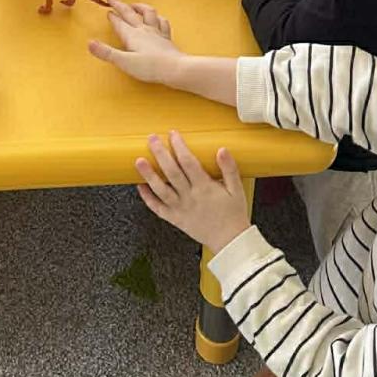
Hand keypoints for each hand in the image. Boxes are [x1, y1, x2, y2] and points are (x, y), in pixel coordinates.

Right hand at [89, 0, 183, 84]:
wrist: (175, 69)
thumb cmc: (149, 67)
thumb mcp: (124, 62)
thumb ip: (106, 52)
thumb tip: (90, 43)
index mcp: (132, 35)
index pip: (119, 23)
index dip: (112, 16)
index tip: (107, 9)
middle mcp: (144, 30)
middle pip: (130, 14)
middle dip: (120, 5)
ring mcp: (157, 33)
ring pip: (148, 13)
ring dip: (140, 7)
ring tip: (135, 4)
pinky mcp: (166, 38)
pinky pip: (162, 23)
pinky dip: (158, 18)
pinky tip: (157, 18)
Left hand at [135, 131, 251, 254]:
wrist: (230, 242)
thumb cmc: (234, 215)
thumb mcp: (237, 190)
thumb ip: (229, 169)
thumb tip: (222, 150)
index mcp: (205, 188)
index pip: (189, 163)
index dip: (179, 147)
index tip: (173, 134)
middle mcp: (190, 197)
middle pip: (171, 172)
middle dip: (160, 153)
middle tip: (151, 139)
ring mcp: (180, 209)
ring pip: (160, 190)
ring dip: (148, 174)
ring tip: (139, 160)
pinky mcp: (175, 219)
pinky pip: (158, 208)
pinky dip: (147, 198)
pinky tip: (140, 186)